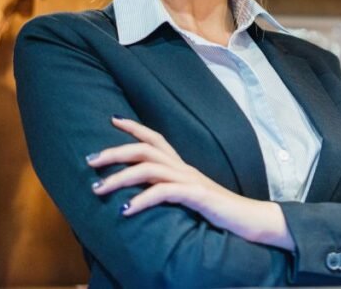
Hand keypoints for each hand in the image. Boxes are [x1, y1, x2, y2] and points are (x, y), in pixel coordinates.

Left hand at [87, 116, 294, 249]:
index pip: (156, 138)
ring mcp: (191, 181)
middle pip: (146, 148)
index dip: (134, 127)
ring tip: (97, 189)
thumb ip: (169, 190)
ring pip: (150, 168)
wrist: (251, 220)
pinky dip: (142, 199)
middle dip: (114, 151)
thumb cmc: (219, 212)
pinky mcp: (197, 197)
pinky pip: (165, 192)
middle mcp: (184, 168)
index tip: (111, 119)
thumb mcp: (189, 197)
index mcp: (182, 167)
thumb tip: (142, 192)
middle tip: (89, 161)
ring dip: (120, 177)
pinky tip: (125, 210)